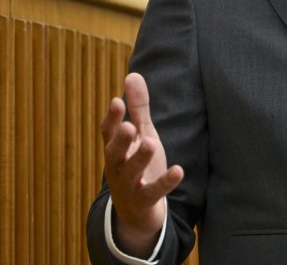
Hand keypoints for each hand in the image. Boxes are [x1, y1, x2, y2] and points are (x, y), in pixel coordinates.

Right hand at [100, 73, 185, 256]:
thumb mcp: (142, 134)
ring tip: (149, 143)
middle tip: (129, 125)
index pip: (108, 133)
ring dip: (139, 159)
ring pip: (130, 173)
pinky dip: (164, 183)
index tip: (116, 101)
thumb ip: (138, 108)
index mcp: (115, 149)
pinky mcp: (142, 203)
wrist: (138, 212)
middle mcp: (117, 168)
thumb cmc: (139, 166)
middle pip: (114, 154)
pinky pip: (152, 193)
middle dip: (120, 139)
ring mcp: (128, 187)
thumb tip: (132, 74)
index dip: (111, 118)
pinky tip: (178, 171)